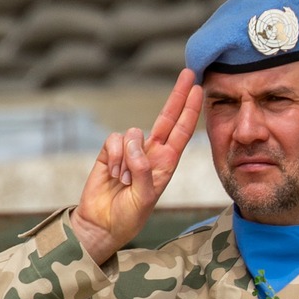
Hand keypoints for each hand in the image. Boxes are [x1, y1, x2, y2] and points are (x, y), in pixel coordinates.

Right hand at [72, 69, 203, 264]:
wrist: (100, 225)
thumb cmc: (127, 217)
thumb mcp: (144, 200)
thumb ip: (144, 172)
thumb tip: (136, 145)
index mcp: (166, 165)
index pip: (181, 132)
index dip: (190, 110)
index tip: (199, 90)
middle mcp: (151, 154)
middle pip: (166, 118)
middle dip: (177, 96)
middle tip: (188, 74)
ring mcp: (130, 152)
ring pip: (134, 133)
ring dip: (129, 157)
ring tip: (124, 180)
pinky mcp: (110, 152)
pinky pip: (114, 140)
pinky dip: (114, 156)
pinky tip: (112, 173)